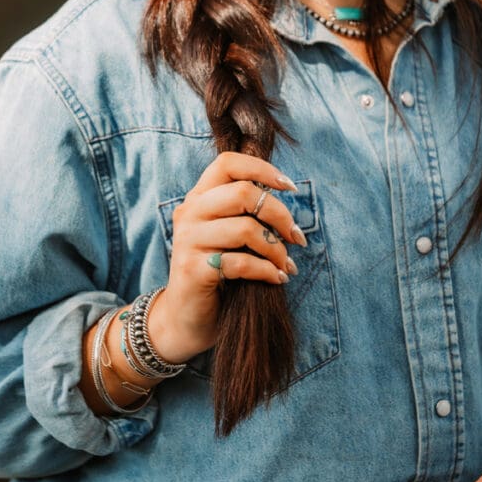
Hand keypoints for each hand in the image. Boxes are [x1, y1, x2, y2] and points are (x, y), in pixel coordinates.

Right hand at [148, 152, 306, 363]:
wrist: (186, 318)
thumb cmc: (217, 272)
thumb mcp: (228, 234)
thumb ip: (245, 211)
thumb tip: (287, 195)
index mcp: (198, 197)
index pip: (228, 163)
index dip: (262, 169)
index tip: (290, 188)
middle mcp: (189, 213)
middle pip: (243, 193)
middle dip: (280, 215)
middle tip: (296, 237)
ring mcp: (188, 240)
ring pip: (245, 228)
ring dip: (276, 248)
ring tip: (286, 264)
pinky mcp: (193, 269)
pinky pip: (241, 262)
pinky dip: (267, 270)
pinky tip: (278, 278)